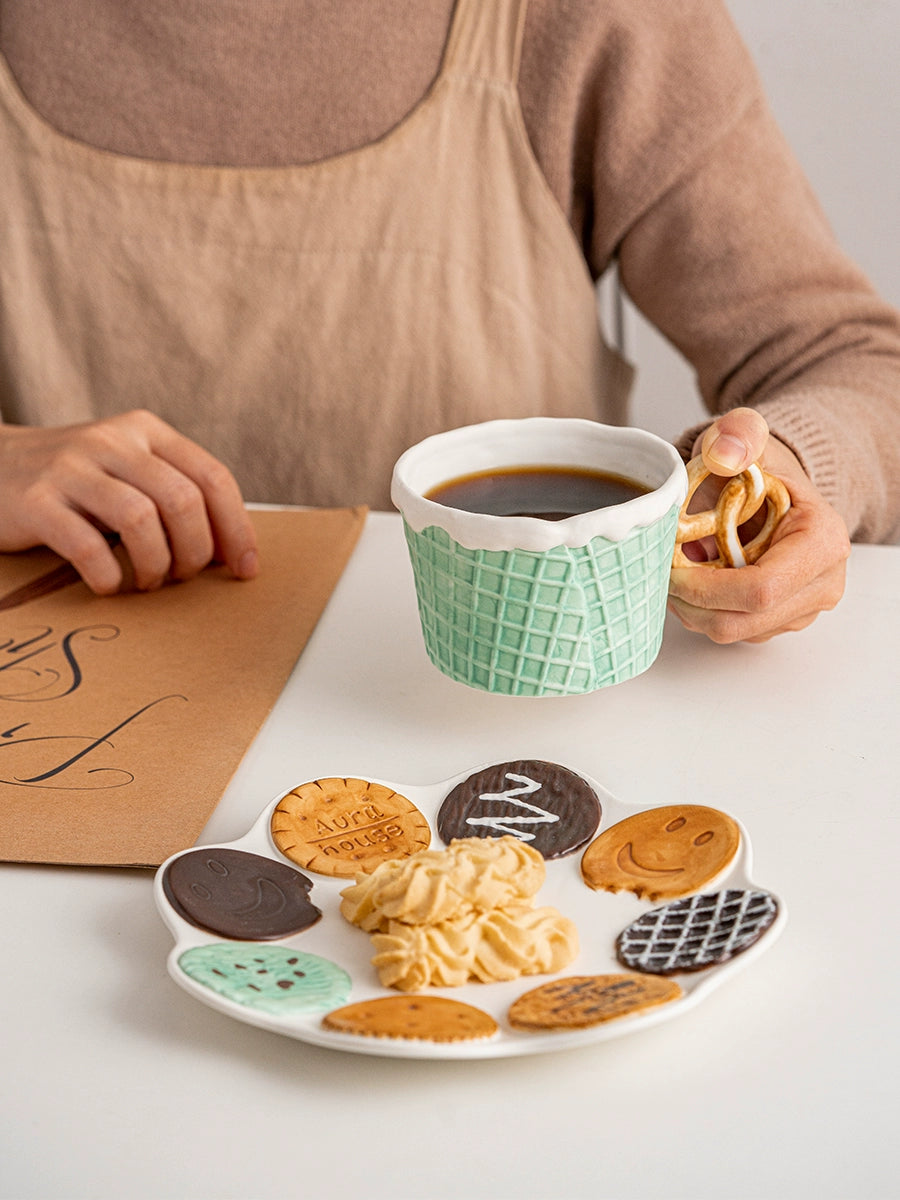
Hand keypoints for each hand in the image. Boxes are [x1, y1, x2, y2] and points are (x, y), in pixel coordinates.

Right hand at [0, 411, 258, 593]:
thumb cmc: (75, 484)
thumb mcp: (128, 471)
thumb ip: (175, 496)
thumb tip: (234, 551)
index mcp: (146, 430)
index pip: (213, 477)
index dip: (237, 529)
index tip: (244, 570)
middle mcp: (112, 440)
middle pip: (183, 500)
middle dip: (195, 553)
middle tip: (181, 578)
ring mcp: (70, 466)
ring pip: (141, 519)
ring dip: (155, 565)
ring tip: (146, 582)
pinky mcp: (34, 500)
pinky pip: (86, 544)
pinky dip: (107, 574)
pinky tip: (108, 584)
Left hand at [667, 408, 849, 641]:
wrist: (774, 488)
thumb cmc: (759, 467)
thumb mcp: (744, 437)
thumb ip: (737, 434)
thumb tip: (724, 455)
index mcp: (822, 542)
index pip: (761, 589)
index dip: (706, 587)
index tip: (670, 567)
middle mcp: (823, 583)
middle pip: (743, 621)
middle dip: (691, 602)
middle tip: (661, 571)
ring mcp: (803, 608)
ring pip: (733, 631)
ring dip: (692, 607)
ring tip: (678, 567)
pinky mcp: (780, 621)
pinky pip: (732, 631)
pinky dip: (702, 610)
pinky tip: (694, 577)